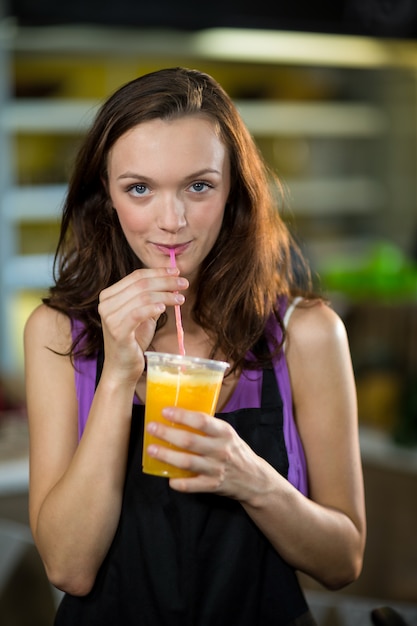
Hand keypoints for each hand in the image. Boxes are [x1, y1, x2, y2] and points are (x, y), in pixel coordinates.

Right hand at [98, 268, 187, 383]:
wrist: (122, 368)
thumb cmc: (133, 341)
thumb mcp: (143, 314)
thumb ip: (152, 297)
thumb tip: (172, 280)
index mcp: (109, 296)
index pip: (136, 276)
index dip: (158, 272)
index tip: (177, 272)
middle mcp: (106, 304)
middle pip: (141, 284)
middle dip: (166, 281)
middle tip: (184, 283)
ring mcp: (109, 317)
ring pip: (142, 296)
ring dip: (165, 295)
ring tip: (180, 298)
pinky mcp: (117, 331)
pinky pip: (138, 313)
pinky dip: (153, 308)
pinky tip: (164, 308)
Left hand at [146, 407, 264, 500]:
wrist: (254, 479)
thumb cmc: (235, 451)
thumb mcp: (227, 434)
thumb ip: (209, 427)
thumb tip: (179, 416)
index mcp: (224, 433)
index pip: (201, 421)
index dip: (182, 415)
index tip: (165, 411)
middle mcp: (220, 450)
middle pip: (190, 441)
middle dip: (168, 433)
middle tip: (151, 428)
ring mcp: (216, 469)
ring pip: (187, 463)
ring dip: (167, 456)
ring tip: (152, 450)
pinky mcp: (213, 486)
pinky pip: (193, 486)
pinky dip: (179, 483)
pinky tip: (169, 479)